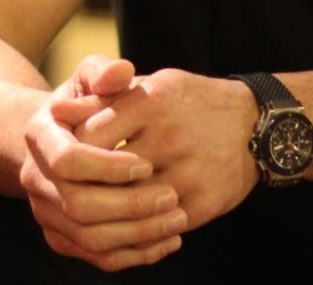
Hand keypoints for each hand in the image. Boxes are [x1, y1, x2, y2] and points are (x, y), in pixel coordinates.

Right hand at [20, 55, 187, 271]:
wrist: (68, 133)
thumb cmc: (89, 98)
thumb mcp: (92, 76)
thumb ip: (105, 72)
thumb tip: (121, 72)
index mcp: (39, 134)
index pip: (68, 160)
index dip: (107, 166)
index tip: (146, 163)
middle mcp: (34, 178)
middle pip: (78, 206)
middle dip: (128, 205)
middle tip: (171, 197)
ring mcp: (45, 212)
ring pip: (89, 238)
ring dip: (136, 233)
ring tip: (177, 219)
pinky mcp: (62, 237)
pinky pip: (97, 257)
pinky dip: (134, 254)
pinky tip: (168, 240)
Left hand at [56, 68, 259, 233]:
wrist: (254, 124)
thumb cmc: (190, 101)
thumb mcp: (153, 84)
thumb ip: (107, 97)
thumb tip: (58, 115)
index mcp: (152, 101)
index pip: (88, 134)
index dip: (70, 149)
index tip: (65, 155)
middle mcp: (169, 135)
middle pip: (103, 174)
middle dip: (80, 184)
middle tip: (70, 186)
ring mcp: (187, 172)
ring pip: (126, 206)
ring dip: (104, 209)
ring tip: (90, 206)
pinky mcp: (201, 203)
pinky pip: (154, 227)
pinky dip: (133, 229)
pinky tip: (121, 222)